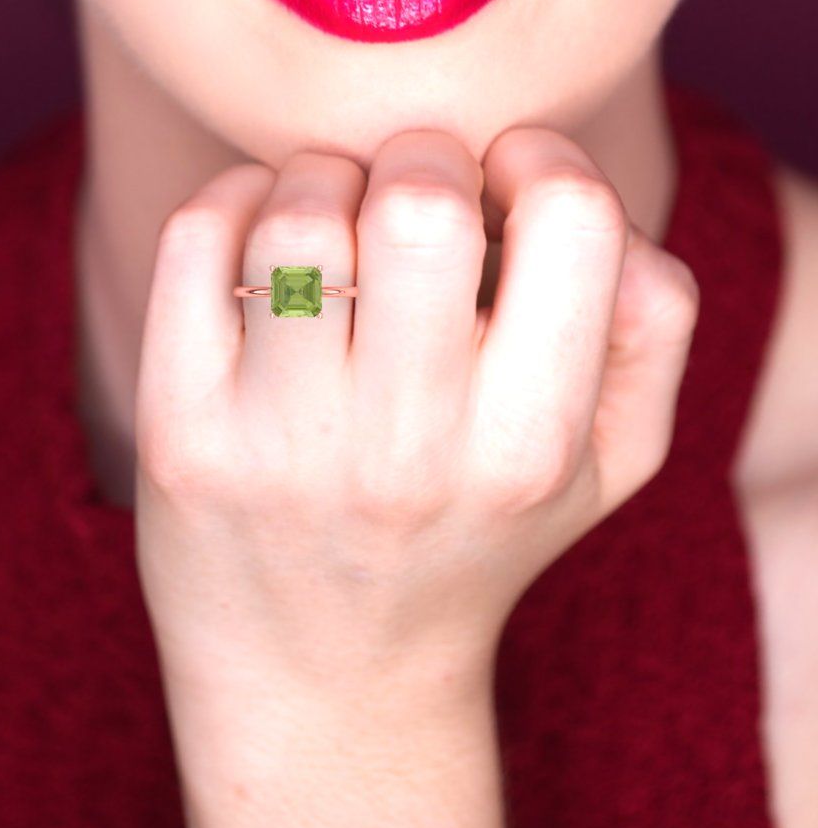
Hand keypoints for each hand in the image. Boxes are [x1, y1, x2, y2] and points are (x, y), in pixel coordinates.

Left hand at [133, 125, 699, 699]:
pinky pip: (196, 241)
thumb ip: (649, 328)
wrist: (326, 672)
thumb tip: (592, 204)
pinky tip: (258, 234)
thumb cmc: (468, 543)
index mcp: (527, 445)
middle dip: (419, 155)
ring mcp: (280, 443)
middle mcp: (404, 449)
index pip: (572, 220)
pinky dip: (232, 198)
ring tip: (332, 223)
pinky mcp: (180, 433)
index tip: (502, 183)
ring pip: (299, 210)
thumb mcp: (604, 466)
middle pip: (419, 202)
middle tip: (407, 196)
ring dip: (321, 176)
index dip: (539, 161)